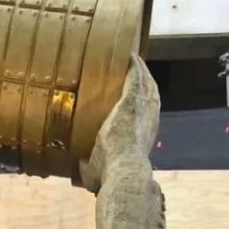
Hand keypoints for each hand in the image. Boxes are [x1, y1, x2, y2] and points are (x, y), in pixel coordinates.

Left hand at [79, 54, 160, 192]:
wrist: (123, 170)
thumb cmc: (111, 174)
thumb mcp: (97, 169)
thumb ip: (88, 165)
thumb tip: (78, 165)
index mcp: (142, 136)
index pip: (144, 115)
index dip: (142, 105)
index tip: (135, 98)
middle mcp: (149, 119)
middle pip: (150, 94)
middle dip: (145, 82)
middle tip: (137, 71)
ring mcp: (144, 108)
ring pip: (146, 82)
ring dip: (141, 70)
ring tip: (134, 60)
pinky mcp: (134, 99)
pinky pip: (136, 76)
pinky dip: (134, 65)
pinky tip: (129, 54)